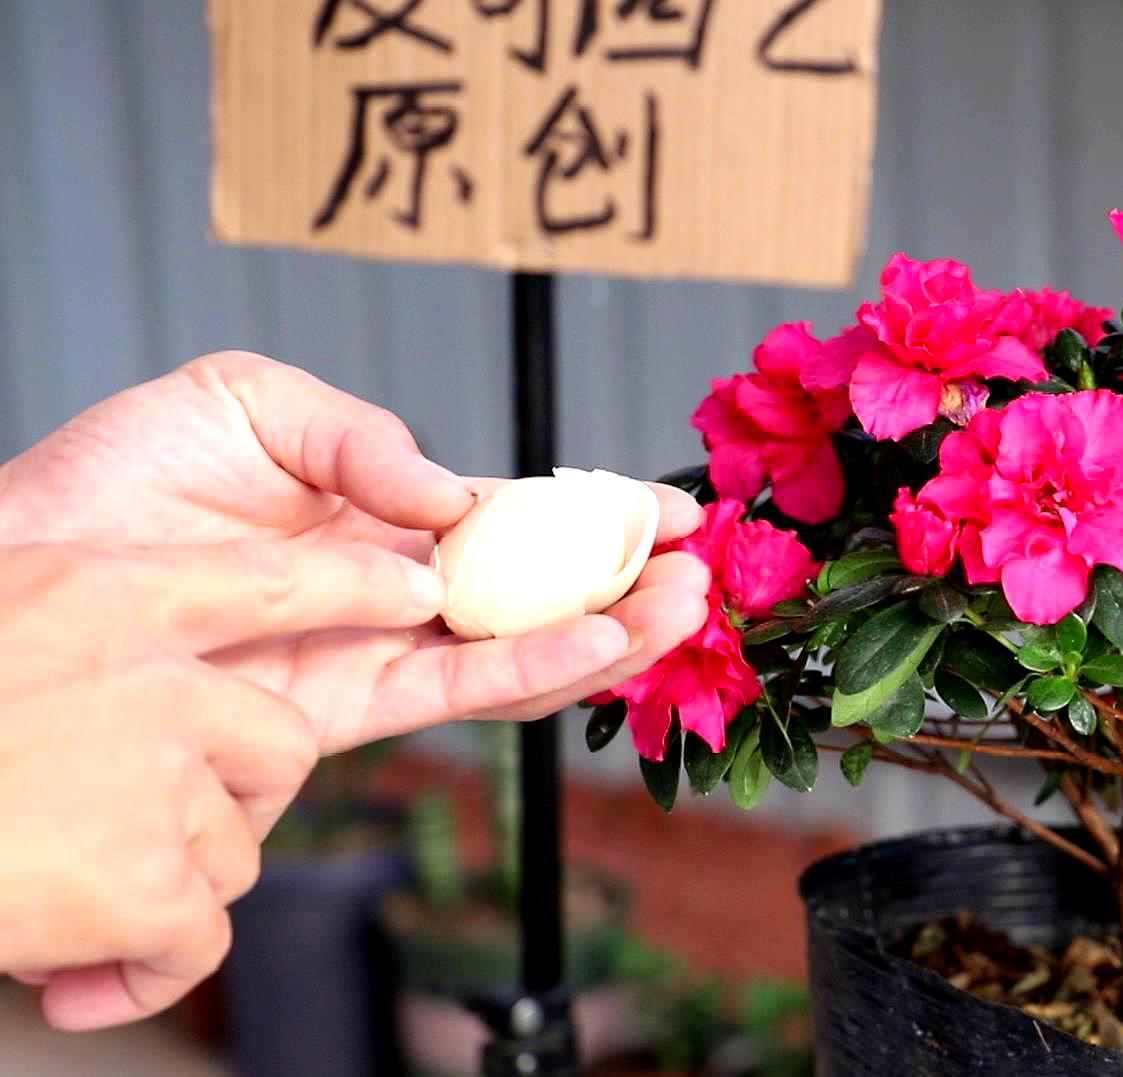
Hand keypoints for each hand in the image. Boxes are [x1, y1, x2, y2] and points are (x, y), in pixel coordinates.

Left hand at [0, 352, 709, 752]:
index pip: (510, 519)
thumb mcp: (246, 403)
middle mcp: (389, 589)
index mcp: (378, 513)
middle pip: (534, 593)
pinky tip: (599, 646)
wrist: (23, 565)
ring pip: (515, 650)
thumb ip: (360, 439)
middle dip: (624, 583)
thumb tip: (450, 501)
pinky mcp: (336, 706)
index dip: (592, 515)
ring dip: (606, 634)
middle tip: (703, 566)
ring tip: (681, 608)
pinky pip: (453, 692)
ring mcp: (370, 648)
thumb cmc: (114, 481)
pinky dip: (534, 671)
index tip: (669, 507)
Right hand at [0, 540, 445, 1028]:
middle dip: (235, 794)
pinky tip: (72, 970)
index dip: (353, 581)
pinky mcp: (148, 876)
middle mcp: (148, 673)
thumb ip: (79, 646)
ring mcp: (155, 773)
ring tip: (58, 891)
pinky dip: (142, 969)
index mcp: (97, 593)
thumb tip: (146, 695)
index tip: (419, 586)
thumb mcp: (1, 627)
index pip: (270, 577)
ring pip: (235, 843)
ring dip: (165, 885)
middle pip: (280, 739)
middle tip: (137, 828)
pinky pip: (198, 935)